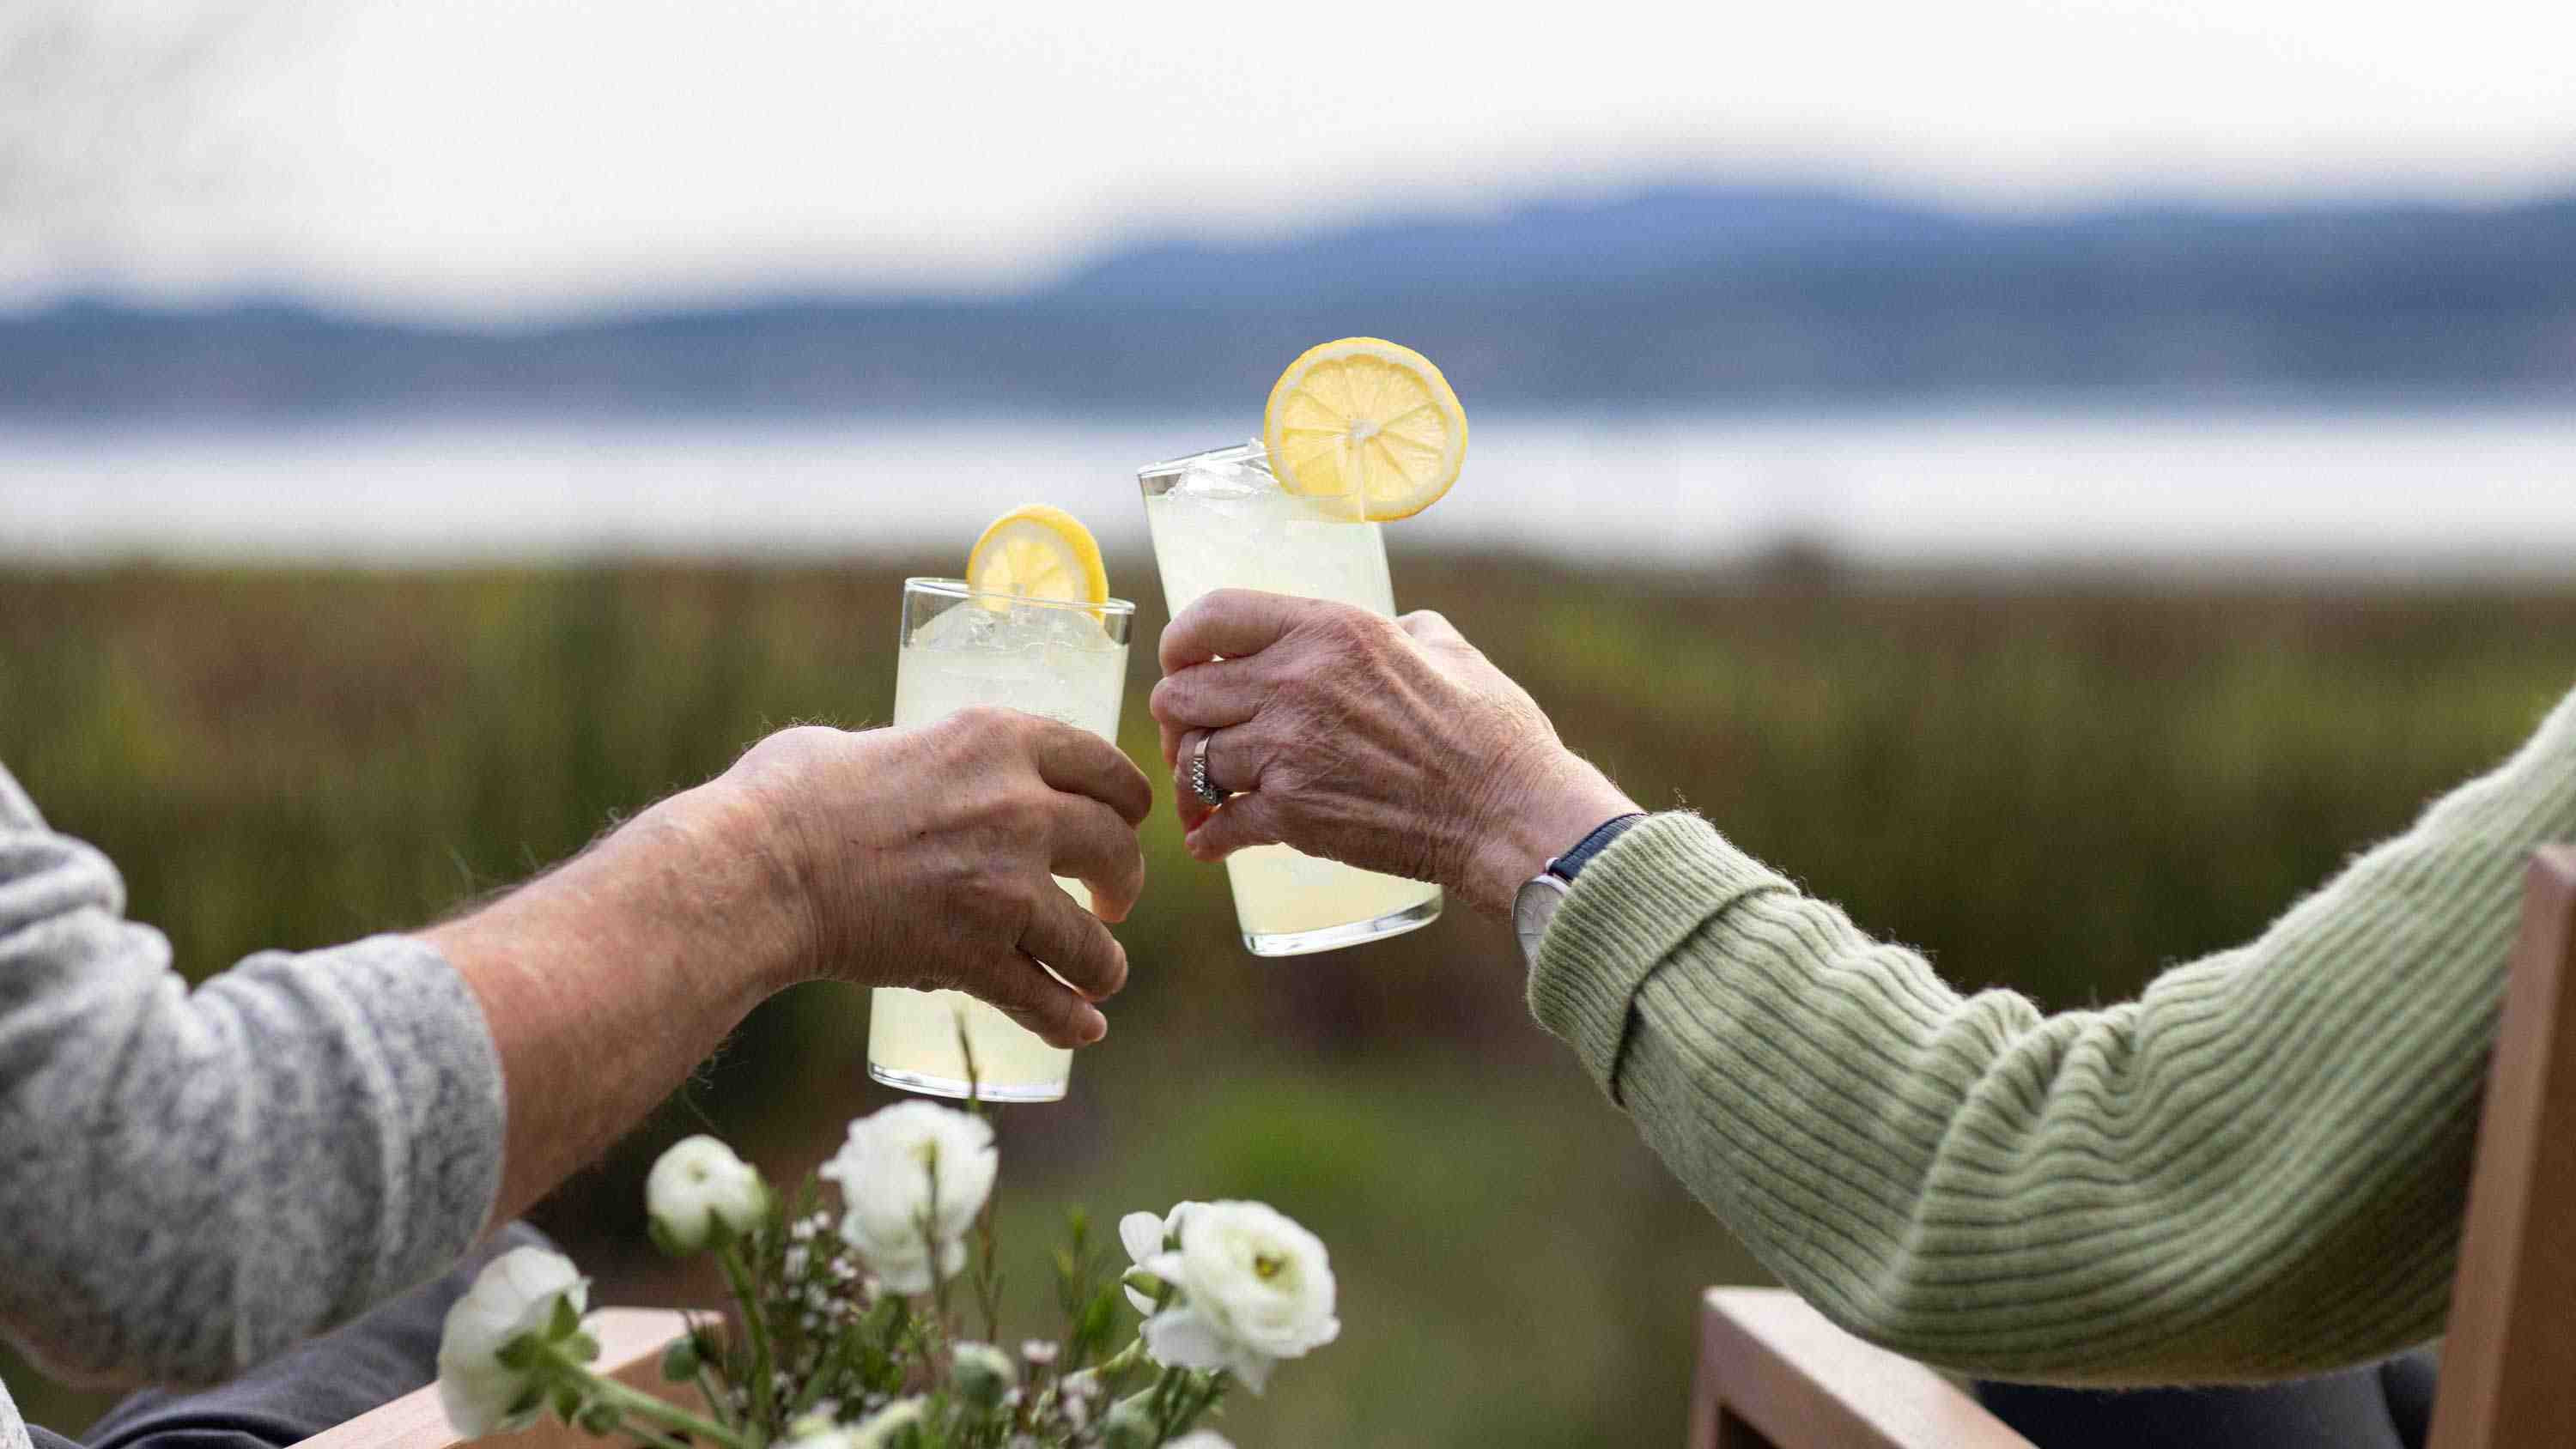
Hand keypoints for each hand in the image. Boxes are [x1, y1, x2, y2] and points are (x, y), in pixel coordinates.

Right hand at [720, 708, 1152, 1046]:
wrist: (757, 869)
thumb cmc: (789, 798)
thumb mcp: (874, 744)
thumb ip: (921, 758)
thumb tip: (914, 773)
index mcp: (999, 740)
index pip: (1103, 766)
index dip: (1127, 800)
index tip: (1129, 820)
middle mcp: (1021, 808)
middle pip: (1116, 849)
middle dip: (1123, 881)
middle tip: (1111, 901)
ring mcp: (1006, 888)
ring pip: (1093, 942)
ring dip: (1104, 965)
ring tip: (1100, 975)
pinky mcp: (977, 956)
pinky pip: (1046, 1000)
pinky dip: (1070, 1021)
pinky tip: (1082, 1029)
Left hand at [1150, 590, 1638, 916]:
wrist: (1509, 814)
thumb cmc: (1491, 731)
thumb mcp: (1447, 650)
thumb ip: (1401, 630)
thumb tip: (1394, 629)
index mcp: (1329, 630)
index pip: (1210, 617)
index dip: (1181, 644)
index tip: (1186, 667)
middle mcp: (1295, 683)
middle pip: (1178, 694)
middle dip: (1180, 720)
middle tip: (1199, 739)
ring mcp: (1288, 751)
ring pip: (1192, 761)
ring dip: (1195, 781)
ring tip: (1210, 794)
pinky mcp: (1292, 815)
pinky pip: (1217, 825)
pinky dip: (1210, 837)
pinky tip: (1214, 839)